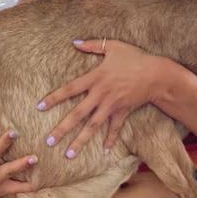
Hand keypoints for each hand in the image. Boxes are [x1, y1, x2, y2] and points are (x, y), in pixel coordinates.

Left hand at [37, 40, 164, 157]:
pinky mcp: (123, 111)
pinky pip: (114, 127)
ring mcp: (112, 105)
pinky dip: (109, 139)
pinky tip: (104, 151)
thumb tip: (74, 42)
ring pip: (93, 126)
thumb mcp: (113, 46)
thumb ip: (92, 44)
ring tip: (69, 155)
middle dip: (62, 128)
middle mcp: (101, 94)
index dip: (54, 98)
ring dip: (80, 141)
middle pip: (78, 114)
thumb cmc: (135, 57)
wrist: (157, 73)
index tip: (39, 107)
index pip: (70, 89)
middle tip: (48, 141)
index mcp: (95, 77)